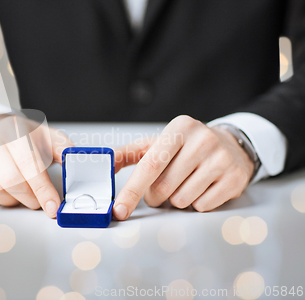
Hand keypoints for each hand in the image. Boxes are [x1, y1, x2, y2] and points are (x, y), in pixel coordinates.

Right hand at [0, 114, 72, 217]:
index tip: (53, 207)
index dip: (42, 189)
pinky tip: (3, 187)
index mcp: (14, 132)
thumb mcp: (45, 135)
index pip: (29, 164)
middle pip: (11, 182)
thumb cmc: (19, 135)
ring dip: (14, 200)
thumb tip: (76, 162)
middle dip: (31, 197)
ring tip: (21, 188)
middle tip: (39, 198)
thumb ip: (62, 148)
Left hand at [113, 115, 254, 219]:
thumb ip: (128, 154)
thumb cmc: (186, 147)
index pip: (150, 165)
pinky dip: (196, 203)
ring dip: (176, 199)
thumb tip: (104, 163)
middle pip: (163, 187)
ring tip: (185, 183)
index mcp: (179, 128)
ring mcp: (221, 159)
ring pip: (182, 200)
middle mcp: (202, 140)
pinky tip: (202, 187)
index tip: (120, 209)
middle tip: (162, 186)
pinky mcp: (235, 178)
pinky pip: (202, 206)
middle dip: (155, 195)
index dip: (132, 190)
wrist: (230, 144)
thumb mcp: (157, 143)